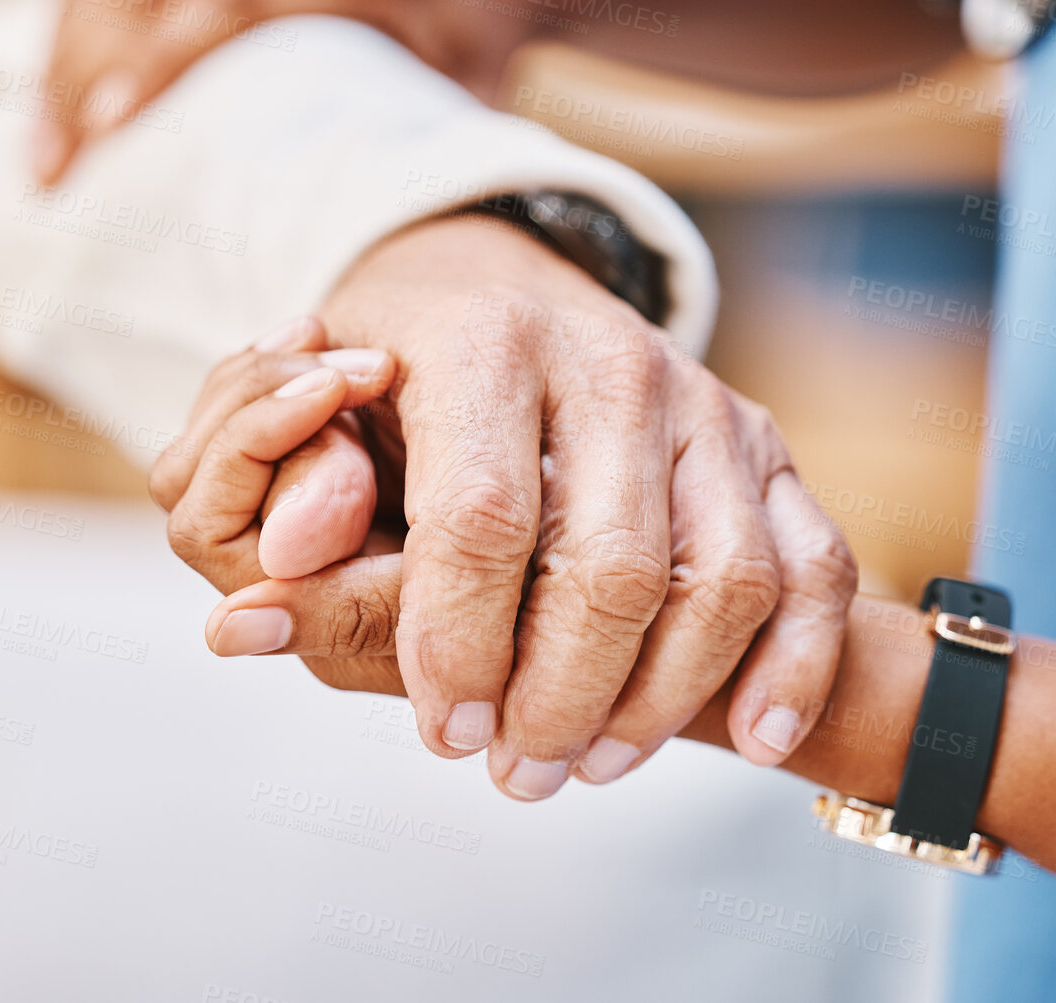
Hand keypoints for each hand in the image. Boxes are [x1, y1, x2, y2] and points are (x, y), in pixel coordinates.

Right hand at [34, 0, 533, 183]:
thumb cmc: (476, 54)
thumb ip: (414, 164)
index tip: (106, 130)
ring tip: (50, 148)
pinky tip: (66, 94)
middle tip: (54, 170)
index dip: (159, 60)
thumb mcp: (462, 110)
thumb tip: (359, 259)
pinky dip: (86, 21)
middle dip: (87, 72)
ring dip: (70, 52)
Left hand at [154, 214, 856, 800]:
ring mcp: (705, 405)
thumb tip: (241, 619)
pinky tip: (758, 741)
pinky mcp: (766, 449)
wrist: (503, 282)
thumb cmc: (398, 376)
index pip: (483, 517)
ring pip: (726, 580)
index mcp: (486, 343)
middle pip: (614, 567)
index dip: (458, 645)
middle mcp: (612, 363)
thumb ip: (275, 508)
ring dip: (663, 702)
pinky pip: (813, 568)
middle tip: (512, 772)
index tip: (444, 730)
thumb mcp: (309, 412)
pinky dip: (795, 665)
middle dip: (561, 698)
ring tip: (588, 765)